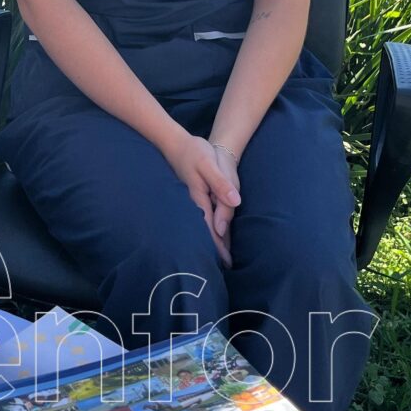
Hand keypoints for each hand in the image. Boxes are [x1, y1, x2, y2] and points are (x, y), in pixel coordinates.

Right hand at [165, 133, 240, 266]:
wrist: (175, 143)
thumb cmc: (193, 151)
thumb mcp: (208, 164)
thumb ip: (221, 183)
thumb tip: (235, 202)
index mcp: (199, 198)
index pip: (211, 227)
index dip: (220, 245)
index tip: (227, 262)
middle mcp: (195, 202)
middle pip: (208, 230)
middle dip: (217, 248)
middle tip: (227, 267)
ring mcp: (194, 200)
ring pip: (206, 224)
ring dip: (215, 239)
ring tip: (223, 257)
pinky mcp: (195, 195)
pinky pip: (205, 216)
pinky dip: (211, 227)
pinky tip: (215, 232)